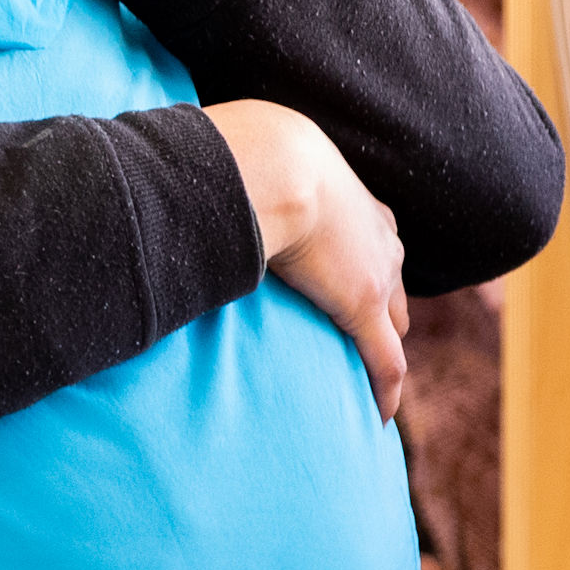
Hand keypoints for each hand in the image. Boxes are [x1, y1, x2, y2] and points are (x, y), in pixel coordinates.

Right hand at [199, 101, 408, 422]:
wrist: (270, 163)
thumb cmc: (247, 153)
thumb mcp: (249, 164)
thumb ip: (229, 182)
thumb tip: (175, 179)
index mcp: (353, 201)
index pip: (372, 246)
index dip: (366, 272)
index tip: (349, 290)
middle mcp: (377, 237)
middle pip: (393, 286)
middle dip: (384, 313)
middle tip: (360, 342)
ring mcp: (376, 273)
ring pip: (394, 325)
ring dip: (381, 350)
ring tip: (363, 382)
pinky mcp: (364, 306)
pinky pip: (386, 361)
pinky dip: (385, 390)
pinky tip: (378, 416)